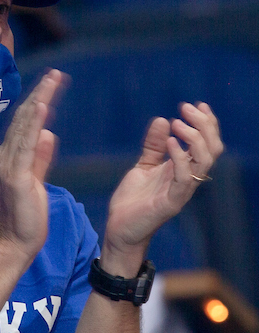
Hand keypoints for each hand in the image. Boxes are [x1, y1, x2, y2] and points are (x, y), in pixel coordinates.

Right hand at [0, 70, 63, 260]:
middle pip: (25, 118)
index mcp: (12, 156)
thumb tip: (48, 133)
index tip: (53, 82)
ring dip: (39, 101)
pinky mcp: (17, 176)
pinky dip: (33, 124)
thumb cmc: (26, 216)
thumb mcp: (37, 181)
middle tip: (56, 73)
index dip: (39, 100)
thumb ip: (40, 157)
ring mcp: (10, 165)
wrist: (15, 242)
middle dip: (41, 93)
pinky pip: (25, 145)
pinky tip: (42, 108)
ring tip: (52, 81)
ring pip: (25, 126)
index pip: (26, 122)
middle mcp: (6, 155)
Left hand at [102, 102, 223, 266]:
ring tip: (177, 122)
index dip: (207, 124)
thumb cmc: (133, 200)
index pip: (207, 144)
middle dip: (204, 125)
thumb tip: (162, 120)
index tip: (196, 104)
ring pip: (204, 162)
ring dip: (194, 138)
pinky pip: (184, 179)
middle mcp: (188, 179)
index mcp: (184, 170)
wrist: (119, 228)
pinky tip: (169, 142)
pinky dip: (180, 157)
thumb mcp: (143, 166)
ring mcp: (182, 191)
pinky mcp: (171, 202)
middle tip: (185, 107)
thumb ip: (153, 146)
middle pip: (212, 149)